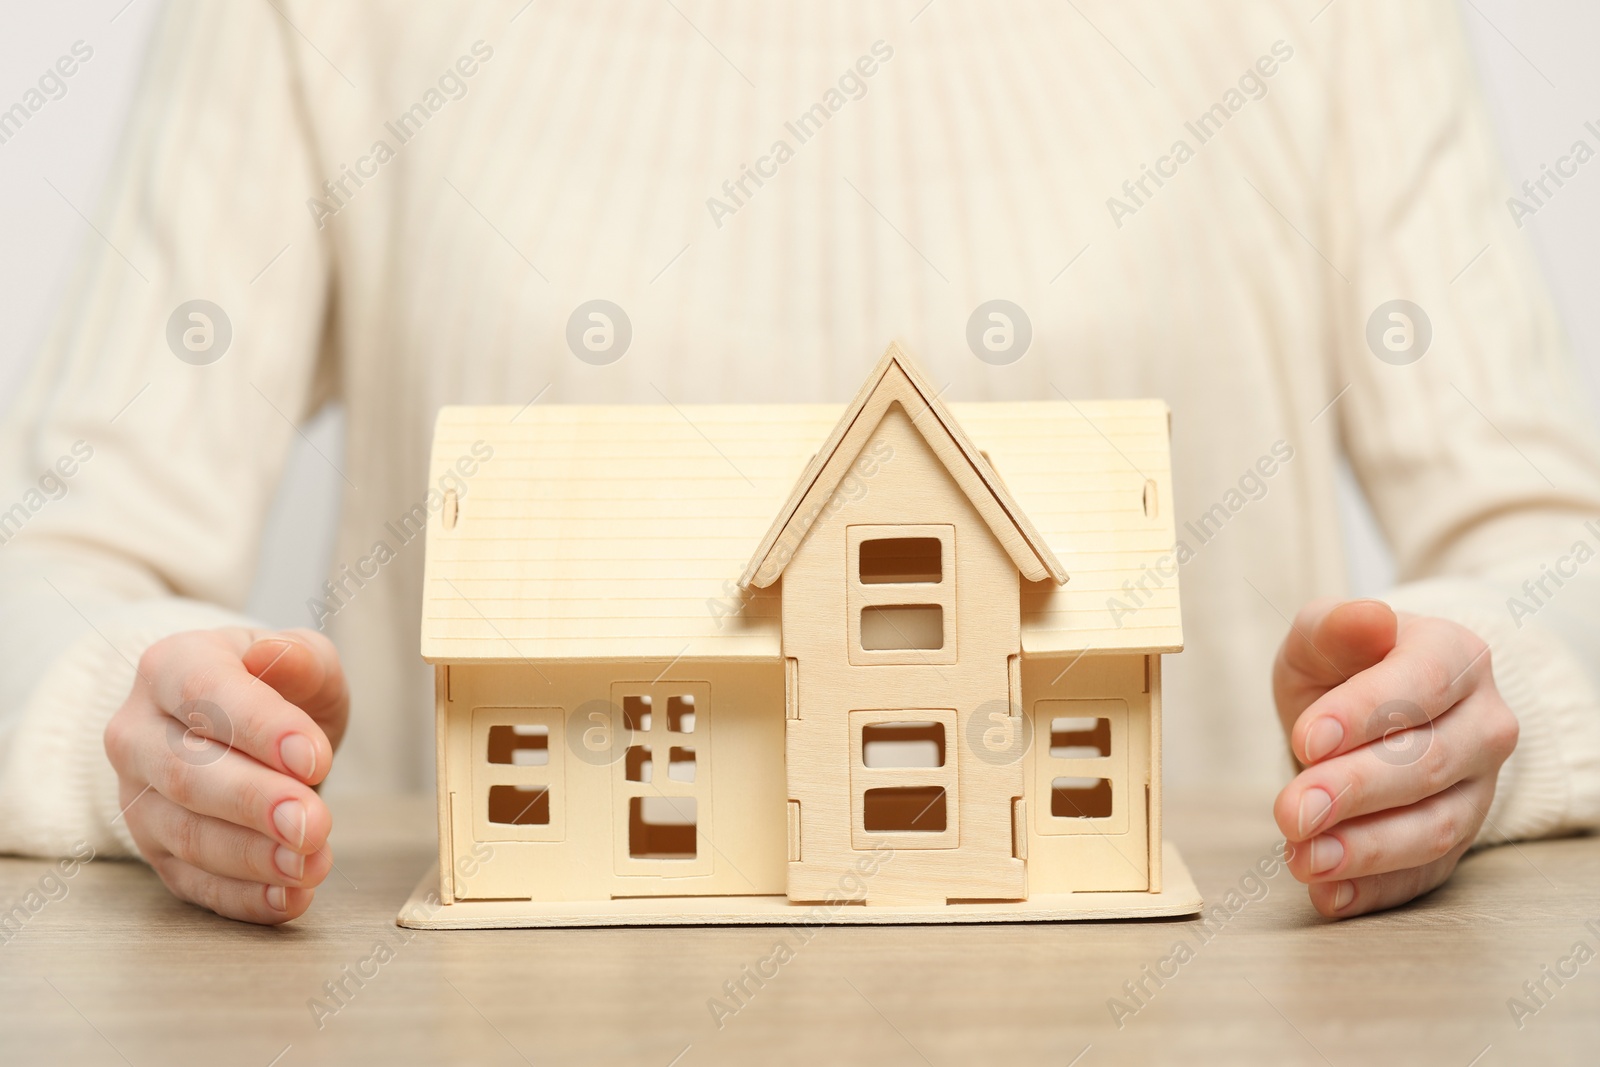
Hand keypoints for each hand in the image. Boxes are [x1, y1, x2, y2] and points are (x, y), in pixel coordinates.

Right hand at [104, 627, 347, 923]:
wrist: (239, 728)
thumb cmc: (275, 689)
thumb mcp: (303, 660)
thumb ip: (301, 658)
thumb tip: (272, 653)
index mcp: (172, 666)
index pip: (205, 692)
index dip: (261, 728)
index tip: (315, 759)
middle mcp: (138, 731)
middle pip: (187, 773)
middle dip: (255, 803)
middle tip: (313, 824)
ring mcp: (138, 796)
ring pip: (185, 834)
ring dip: (252, 857)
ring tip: (311, 863)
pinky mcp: (153, 850)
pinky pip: (190, 882)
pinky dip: (242, 896)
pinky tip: (289, 897)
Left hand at [1271, 599, 1518, 917]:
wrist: (1365, 712)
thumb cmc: (1343, 667)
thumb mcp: (1323, 635)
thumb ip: (1338, 626)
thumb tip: (1369, 619)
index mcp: (1456, 657)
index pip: (1421, 685)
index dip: (1364, 715)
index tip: (1304, 740)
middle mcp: (1482, 725)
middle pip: (1427, 764)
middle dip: (1354, 791)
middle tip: (1291, 809)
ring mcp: (1478, 789)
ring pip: (1435, 828)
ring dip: (1366, 850)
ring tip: (1303, 857)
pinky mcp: (1458, 842)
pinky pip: (1425, 875)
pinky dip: (1376, 890)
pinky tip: (1328, 894)